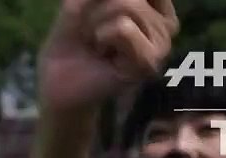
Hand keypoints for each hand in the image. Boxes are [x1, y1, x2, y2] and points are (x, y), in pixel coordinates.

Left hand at [39, 0, 178, 112]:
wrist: (59, 82)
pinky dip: (103, 37)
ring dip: (97, 24)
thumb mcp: (83, 3)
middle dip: (97, 10)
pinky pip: (124, 28)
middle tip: (93, 34)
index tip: (95, 10)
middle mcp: (166, 24)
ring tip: (98, 45)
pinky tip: (103, 56)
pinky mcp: (149, 62)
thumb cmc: (73, 41)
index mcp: (157, 7)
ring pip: (127, 6)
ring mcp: (162, 45)